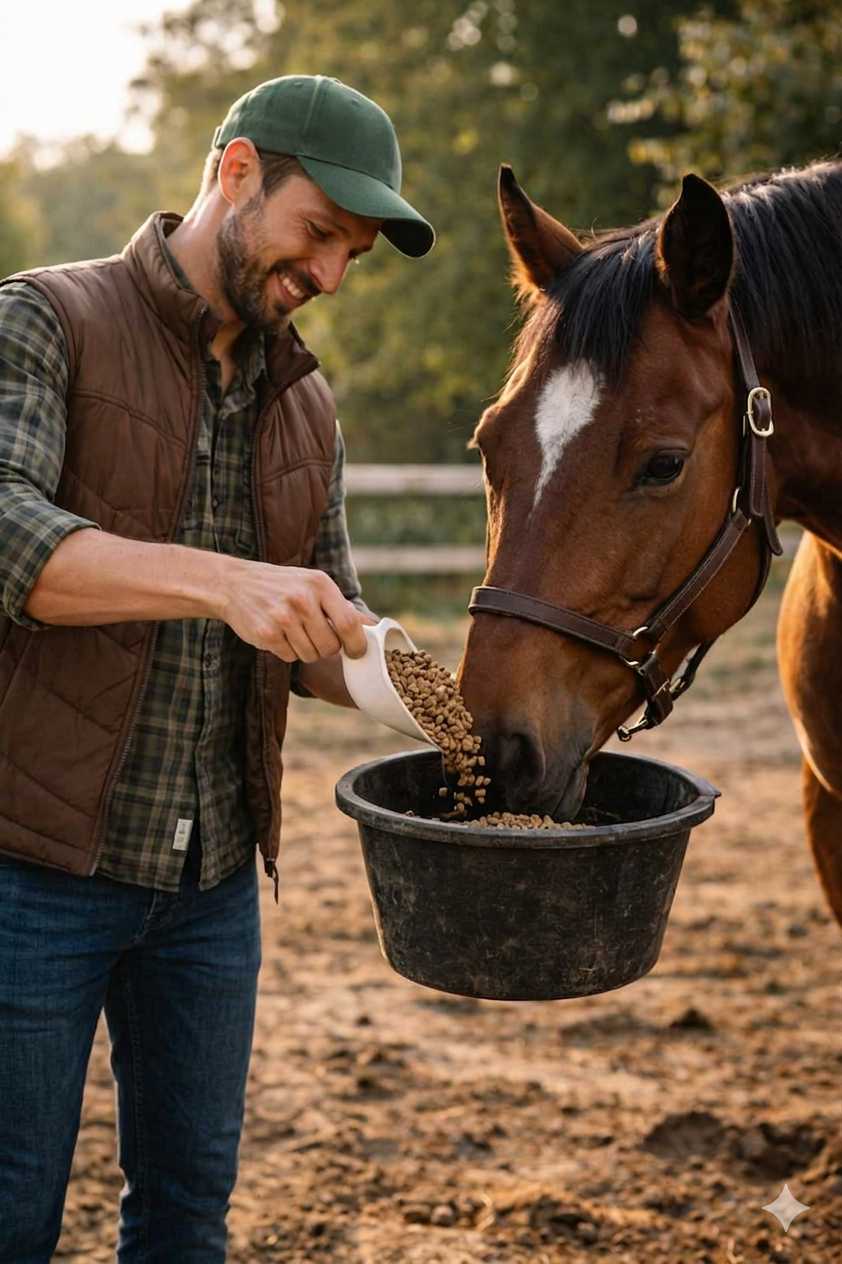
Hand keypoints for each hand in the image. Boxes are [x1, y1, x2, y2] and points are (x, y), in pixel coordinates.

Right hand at [218, 560, 369, 661]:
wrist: (234, 584)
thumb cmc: (282, 586)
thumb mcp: (312, 584)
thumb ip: (340, 606)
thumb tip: (373, 627)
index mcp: (320, 584)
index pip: (350, 625)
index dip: (357, 645)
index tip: (355, 652)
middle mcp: (303, 599)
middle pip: (330, 646)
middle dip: (325, 648)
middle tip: (313, 635)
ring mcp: (283, 617)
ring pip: (310, 655)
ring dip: (304, 650)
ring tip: (292, 630)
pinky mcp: (267, 633)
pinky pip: (290, 657)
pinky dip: (286, 651)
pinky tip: (277, 633)